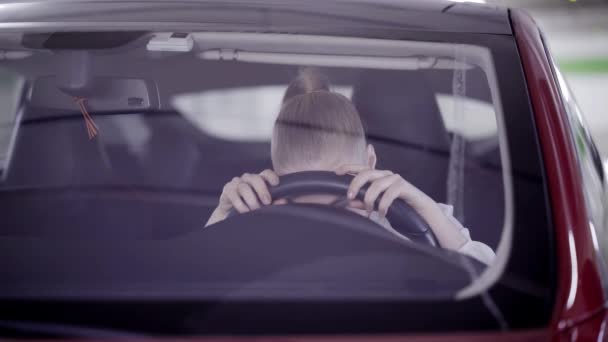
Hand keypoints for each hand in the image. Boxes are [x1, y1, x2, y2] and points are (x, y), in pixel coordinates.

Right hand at [206, 169, 278, 225]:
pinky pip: (233, 194)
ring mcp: (237, 183)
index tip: (276, 184)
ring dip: (251, 200)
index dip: (271, 177)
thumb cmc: (250, 208)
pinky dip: (240, 204)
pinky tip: (245, 211)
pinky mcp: (227, 190)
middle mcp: (247, 179)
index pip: (266, 173)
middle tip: (267, 202)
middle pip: (255, 179)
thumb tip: (283, 201)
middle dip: (262, 190)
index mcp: (258, 180)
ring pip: (245, 187)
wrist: (230, 216)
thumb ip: (274, 202)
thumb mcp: (263, 205)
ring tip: (255, 210)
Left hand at [336, 165, 467, 249]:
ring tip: (370, 211)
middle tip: (349, 197)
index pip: (361, 168)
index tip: (336, 171)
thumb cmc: (399, 207)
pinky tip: (382, 213)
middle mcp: (386, 175)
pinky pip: (389, 194)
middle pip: (366, 173)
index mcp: (378, 177)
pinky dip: (383, 205)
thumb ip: (364, 202)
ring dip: (369, 200)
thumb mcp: (377, 205)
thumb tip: (350, 202)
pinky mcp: (404, 186)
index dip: (348, 167)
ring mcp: (395, 179)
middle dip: (355, 184)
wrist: (421, 212)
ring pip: (376, 184)